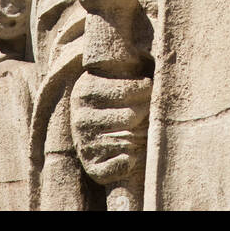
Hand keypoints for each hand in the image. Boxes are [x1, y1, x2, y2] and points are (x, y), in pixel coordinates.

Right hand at [70, 70, 150, 188]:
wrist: (104, 133)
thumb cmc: (120, 99)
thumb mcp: (119, 76)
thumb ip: (128, 64)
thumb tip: (143, 65)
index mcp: (85, 90)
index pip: (127, 89)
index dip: (144, 88)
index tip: (148, 87)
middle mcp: (81, 117)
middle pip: (130, 115)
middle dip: (144, 112)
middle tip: (144, 110)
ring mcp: (84, 142)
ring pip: (129, 138)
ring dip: (140, 134)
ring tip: (139, 127)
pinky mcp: (92, 166)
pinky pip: (123, 163)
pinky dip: (132, 160)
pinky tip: (130, 152)